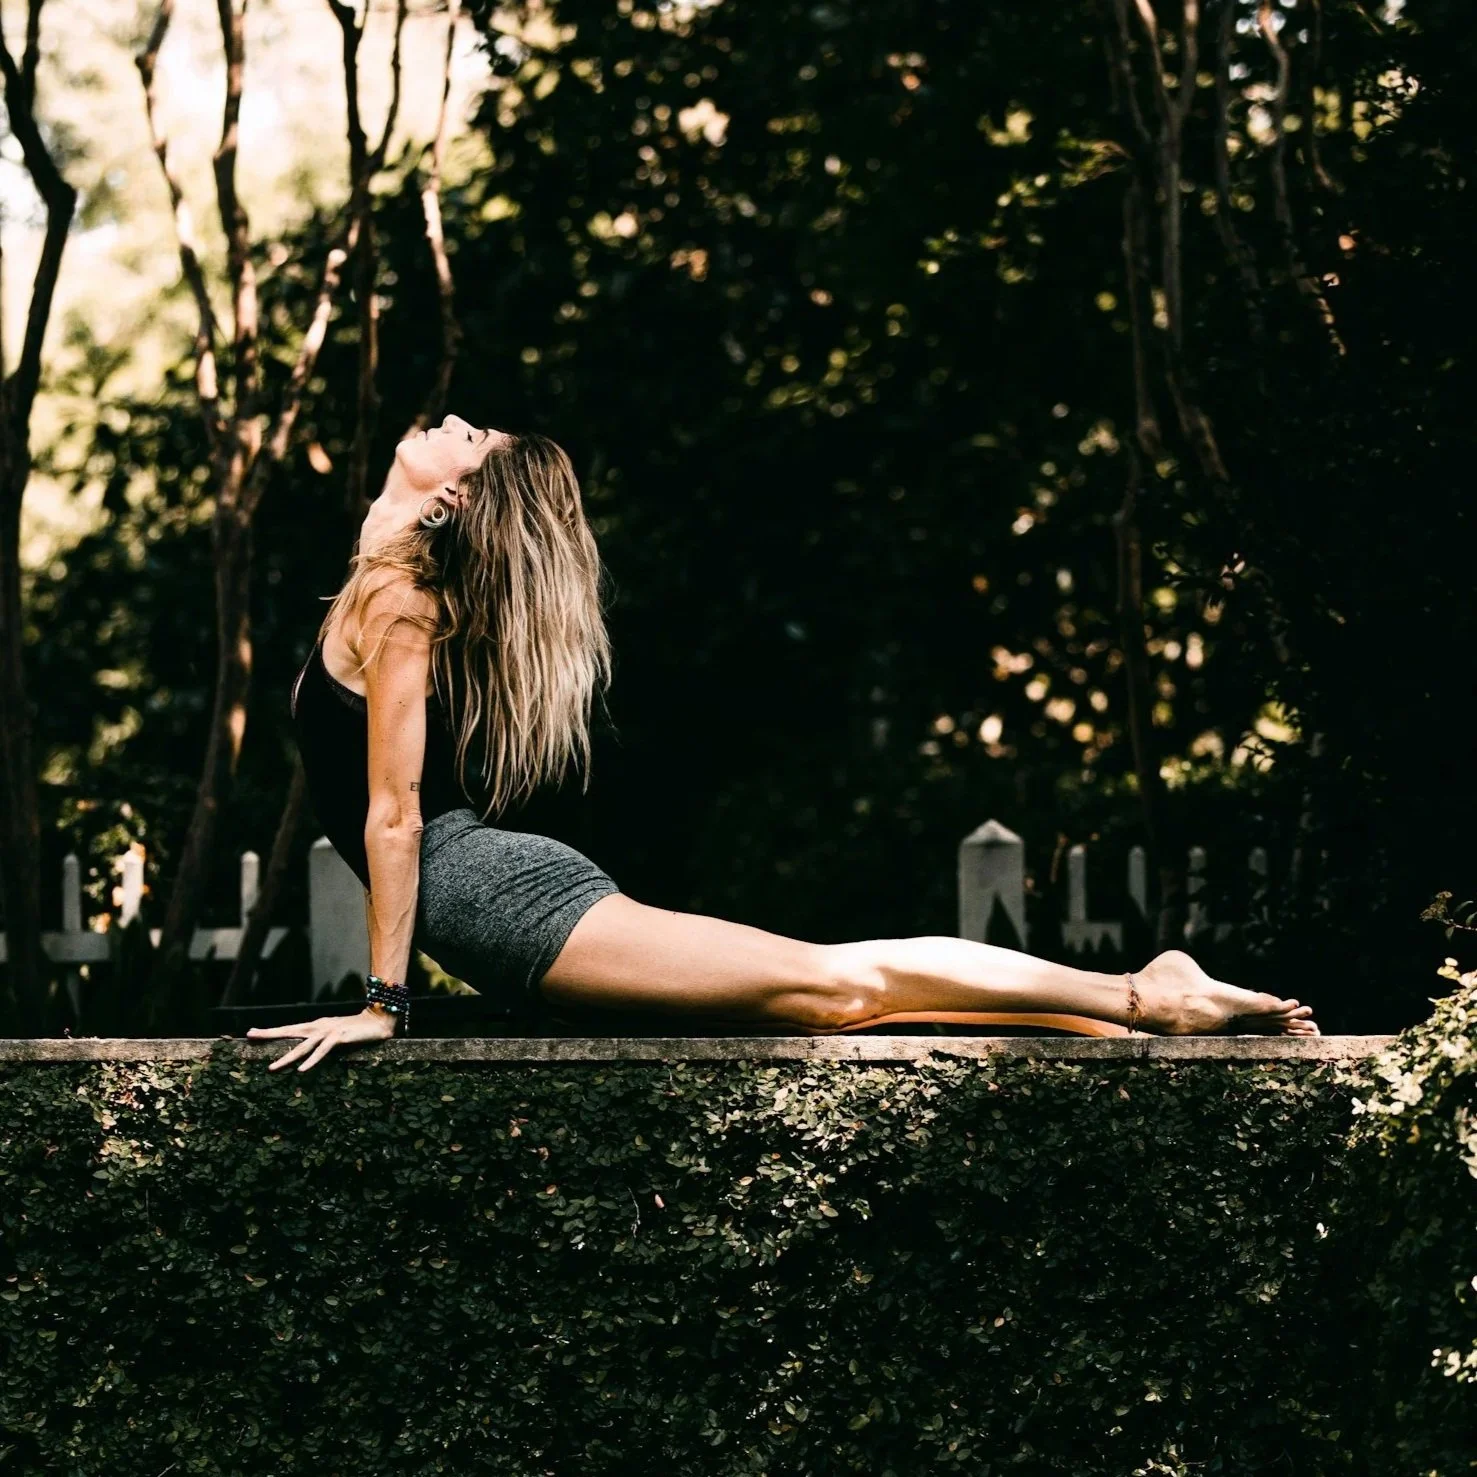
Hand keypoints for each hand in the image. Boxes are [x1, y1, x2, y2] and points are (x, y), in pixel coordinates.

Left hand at [246, 1007, 395, 1072]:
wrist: (378, 1020)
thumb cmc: (357, 1029)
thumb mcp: (335, 1035)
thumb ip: (322, 1041)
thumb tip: (308, 1051)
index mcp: (316, 1026)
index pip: (289, 1029)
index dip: (271, 1031)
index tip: (251, 1032)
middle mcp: (318, 1026)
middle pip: (290, 1031)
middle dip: (269, 1034)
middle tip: (250, 1034)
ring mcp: (328, 1031)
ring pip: (303, 1046)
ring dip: (287, 1057)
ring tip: (272, 1068)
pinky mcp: (339, 1037)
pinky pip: (323, 1051)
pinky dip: (312, 1060)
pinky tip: (302, 1069)